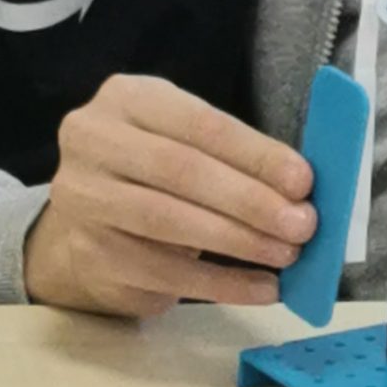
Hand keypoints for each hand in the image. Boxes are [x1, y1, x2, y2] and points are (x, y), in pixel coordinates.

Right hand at [24, 74, 315, 319]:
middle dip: (249, 199)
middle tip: (301, 224)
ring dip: (238, 241)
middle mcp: (94, 142)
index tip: (303, 181)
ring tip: (286, 254)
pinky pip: (164, 273)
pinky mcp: (90, 255)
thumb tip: (300, 191)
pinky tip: (262, 287)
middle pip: (179, 170)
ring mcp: (83, 200)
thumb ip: (233, 156)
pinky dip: (222, 284)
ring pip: (168, 221)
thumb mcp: (185, 143)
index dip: (254, 154)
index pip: (198, 124)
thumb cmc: (154, 174)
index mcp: (126, 99)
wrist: (89, 223)